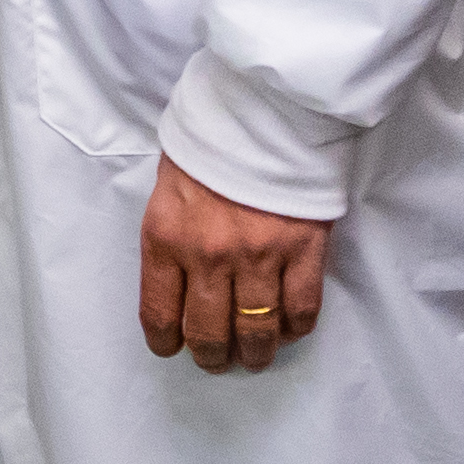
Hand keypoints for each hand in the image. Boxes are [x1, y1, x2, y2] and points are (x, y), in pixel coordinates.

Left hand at [141, 158, 329, 373]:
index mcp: (166, 238)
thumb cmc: (211, 138)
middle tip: (219, 359)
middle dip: (213, 357)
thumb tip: (177, 279)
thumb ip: (170, 235)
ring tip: (257, 356)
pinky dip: (296, 329)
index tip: (176, 347)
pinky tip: (290, 329)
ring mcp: (259, 256)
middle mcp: (208, 256)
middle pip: (208, 334)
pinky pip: (302, 309)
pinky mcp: (303, 249)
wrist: (265, 104)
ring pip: (257, 332)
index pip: (159, 315)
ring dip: (256, 353)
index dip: (168, 342)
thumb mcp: (167, 186)